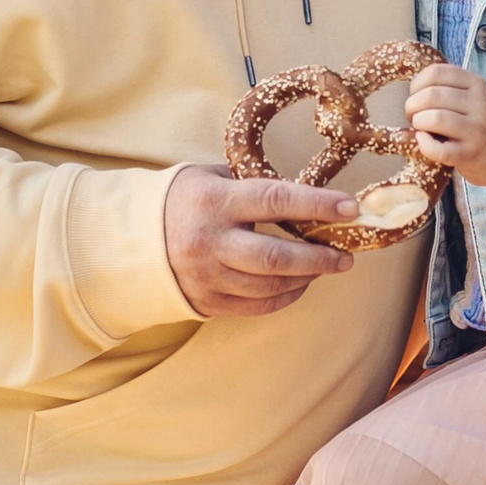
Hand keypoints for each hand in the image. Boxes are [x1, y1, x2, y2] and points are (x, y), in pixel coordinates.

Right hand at [162, 164, 356, 318]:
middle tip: (346, 257)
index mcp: (215, 202)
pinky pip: (257, 306)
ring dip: (306, 278)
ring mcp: (208, 276)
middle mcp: (211, 241)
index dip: (318, 205)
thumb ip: (255, 186)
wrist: (135, 239)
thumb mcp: (214, 178)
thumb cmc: (185, 199)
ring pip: (270, 286)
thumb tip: (309, 196)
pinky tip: (300, 283)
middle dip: (320, 258)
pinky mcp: (208, 301)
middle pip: (276, 257)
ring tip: (326, 267)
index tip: (351, 208)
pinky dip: (286, 297)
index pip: (276, 201)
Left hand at [405, 65, 485, 213]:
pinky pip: (438, 149)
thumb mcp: (475, 95)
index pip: (435, 72)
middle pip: (431, 95)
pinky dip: (424, 144)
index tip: (416, 96)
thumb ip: (450, 86)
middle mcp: (479, 104)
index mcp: (476, 84)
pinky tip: (424, 141)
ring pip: (434, 118)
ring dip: (418, 123)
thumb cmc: (485, 122)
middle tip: (413, 115)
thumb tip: (412, 87)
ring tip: (420, 128)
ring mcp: (477, 130)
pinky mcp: (470, 155)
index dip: (416, 84)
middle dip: (412, 106)